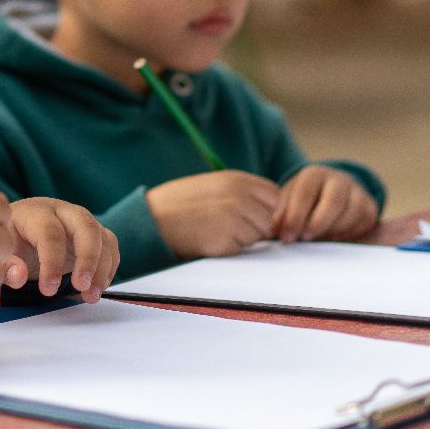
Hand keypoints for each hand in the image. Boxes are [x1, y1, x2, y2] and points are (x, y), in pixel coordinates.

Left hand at [6, 198, 119, 301]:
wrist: (17, 234)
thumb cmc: (9, 245)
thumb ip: (4, 267)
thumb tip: (18, 276)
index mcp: (33, 213)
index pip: (49, 232)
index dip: (51, 262)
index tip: (48, 290)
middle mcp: (60, 211)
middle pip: (85, 225)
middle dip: (88, 258)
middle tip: (82, 287)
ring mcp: (79, 220)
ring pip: (101, 236)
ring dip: (102, 268)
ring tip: (91, 296)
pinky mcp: (92, 233)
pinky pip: (109, 244)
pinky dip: (108, 267)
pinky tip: (97, 287)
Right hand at [145, 170, 280, 259]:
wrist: (154, 218)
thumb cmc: (183, 202)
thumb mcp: (215, 184)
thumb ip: (244, 192)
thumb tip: (272, 211)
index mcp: (237, 180)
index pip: (275, 196)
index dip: (269, 209)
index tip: (253, 215)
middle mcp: (239, 197)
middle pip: (270, 219)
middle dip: (258, 226)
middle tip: (232, 225)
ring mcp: (233, 218)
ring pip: (257, 236)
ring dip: (243, 238)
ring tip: (217, 229)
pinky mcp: (225, 240)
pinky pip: (241, 248)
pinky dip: (229, 247)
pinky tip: (210, 238)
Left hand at [271, 167, 378, 241]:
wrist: (331, 192)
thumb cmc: (305, 199)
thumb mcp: (289, 200)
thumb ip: (281, 214)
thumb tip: (274, 230)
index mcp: (314, 174)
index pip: (305, 193)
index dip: (295, 217)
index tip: (287, 237)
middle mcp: (338, 179)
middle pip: (333, 201)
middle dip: (318, 223)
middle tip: (305, 239)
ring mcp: (357, 192)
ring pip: (352, 213)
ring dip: (333, 231)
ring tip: (318, 239)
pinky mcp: (370, 207)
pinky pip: (363, 223)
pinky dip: (347, 234)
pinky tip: (333, 238)